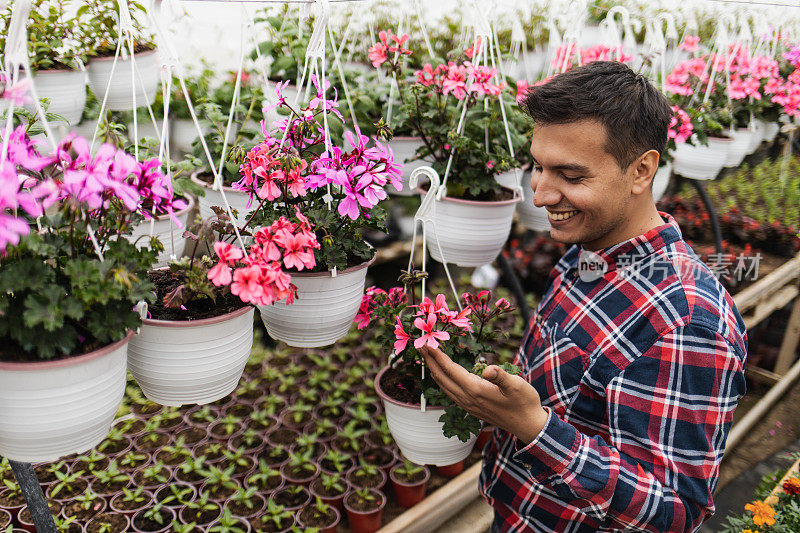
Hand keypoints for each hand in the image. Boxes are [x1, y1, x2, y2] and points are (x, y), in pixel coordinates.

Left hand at [419, 345, 548, 444]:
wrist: (528, 425)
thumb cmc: (524, 402)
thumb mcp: (517, 385)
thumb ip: (501, 376)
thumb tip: (488, 369)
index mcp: (475, 390)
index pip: (450, 370)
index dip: (437, 356)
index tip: (426, 343)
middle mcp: (467, 398)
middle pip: (442, 377)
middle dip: (429, 361)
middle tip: (419, 345)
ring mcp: (467, 405)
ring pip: (443, 385)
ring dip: (433, 370)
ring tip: (427, 357)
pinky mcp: (470, 408)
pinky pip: (450, 392)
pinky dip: (441, 380)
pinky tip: (441, 375)